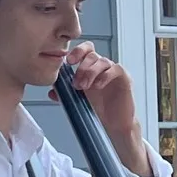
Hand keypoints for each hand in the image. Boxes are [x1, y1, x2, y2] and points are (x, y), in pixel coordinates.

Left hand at [61, 43, 145, 166]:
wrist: (114, 125)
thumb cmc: (98, 110)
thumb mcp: (78, 101)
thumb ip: (65, 94)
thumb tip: (52, 92)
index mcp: (90, 68)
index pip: (85, 50)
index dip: (77, 51)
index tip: (68, 61)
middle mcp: (102, 67)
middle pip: (92, 54)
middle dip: (82, 67)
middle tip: (76, 83)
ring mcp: (113, 71)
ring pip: (103, 61)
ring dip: (91, 72)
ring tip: (84, 87)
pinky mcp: (124, 78)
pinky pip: (116, 69)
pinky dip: (105, 76)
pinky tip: (98, 86)